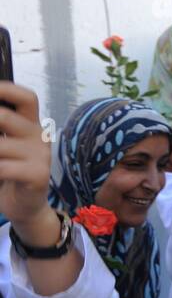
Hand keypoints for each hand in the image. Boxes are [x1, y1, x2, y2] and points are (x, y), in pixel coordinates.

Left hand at [0, 83, 55, 230]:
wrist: (25, 206)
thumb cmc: (9, 171)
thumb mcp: (4, 146)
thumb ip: (0, 129)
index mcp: (31, 125)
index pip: (26, 98)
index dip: (5, 90)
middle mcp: (39, 136)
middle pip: (5, 117)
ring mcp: (41, 155)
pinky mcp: (38, 175)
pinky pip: (3, 168)